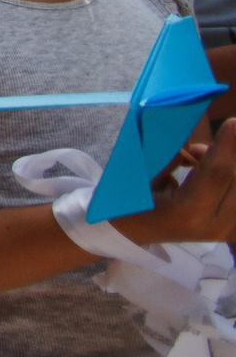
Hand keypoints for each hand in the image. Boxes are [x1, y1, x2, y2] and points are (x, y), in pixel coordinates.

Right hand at [116, 117, 235, 247]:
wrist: (132, 235)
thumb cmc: (130, 201)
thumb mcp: (144, 175)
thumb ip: (173, 157)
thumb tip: (198, 142)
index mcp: (186, 212)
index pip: (216, 173)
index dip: (227, 145)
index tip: (233, 121)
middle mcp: (212, 225)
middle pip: (235, 179)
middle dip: (226, 154)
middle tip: (196, 148)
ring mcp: (226, 231)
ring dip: (227, 166)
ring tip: (198, 162)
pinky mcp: (232, 230)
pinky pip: (235, 193)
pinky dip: (228, 178)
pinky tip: (207, 174)